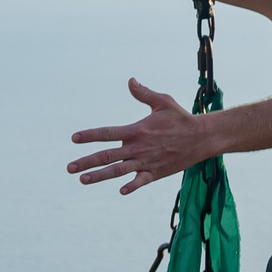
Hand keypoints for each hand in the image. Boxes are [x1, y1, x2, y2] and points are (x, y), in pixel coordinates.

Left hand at [67, 80, 216, 193]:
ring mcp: (146, 162)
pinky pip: (141, 181)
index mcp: (137, 130)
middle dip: (86, 162)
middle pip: (107, 156)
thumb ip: (144, 93)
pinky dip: (131, 186)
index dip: (90, 135)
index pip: (107, 134)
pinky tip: (121, 191)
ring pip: (118, 171)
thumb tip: (130, 80)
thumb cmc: (180, 118)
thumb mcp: (162, 102)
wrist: (202, 138)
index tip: (74, 138)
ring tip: (82, 179)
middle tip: (69, 168)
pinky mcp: (156, 173)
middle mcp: (138, 148)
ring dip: (99, 176)